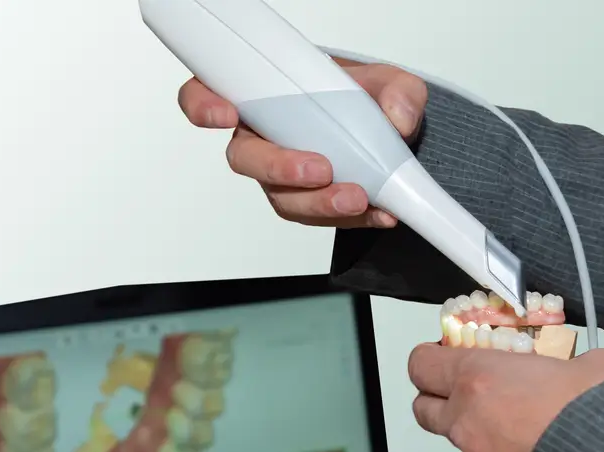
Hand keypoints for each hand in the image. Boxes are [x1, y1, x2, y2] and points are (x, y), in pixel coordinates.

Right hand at [177, 61, 427, 227]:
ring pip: (282, 197)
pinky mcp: (308, 202)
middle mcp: (263, 137)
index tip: (226, 114)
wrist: (390, 137)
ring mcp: (282, 174)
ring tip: (357, 198)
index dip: (205, 106)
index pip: (209, 94)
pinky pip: (317, 217)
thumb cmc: (367, 99)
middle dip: (280, 168)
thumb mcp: (391, 82)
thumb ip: (398, 92)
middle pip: (245, 159)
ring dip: (319, 202)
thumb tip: (397, 117)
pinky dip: (350, 218)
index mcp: (262, 93)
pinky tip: (377, 211)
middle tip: (319, 170)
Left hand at [407, 344, 603, 451]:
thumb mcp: (594, 365)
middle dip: (442, 397)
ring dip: (479, 432)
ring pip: (460, 444)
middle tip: (475, 389)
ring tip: (522, 427)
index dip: (432, 356)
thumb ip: (571, 362)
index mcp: (478, 379)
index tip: (449, 352)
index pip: (422, 363)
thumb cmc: (597, 416)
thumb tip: (582, 367)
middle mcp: (467, 422)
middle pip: (424, 408)